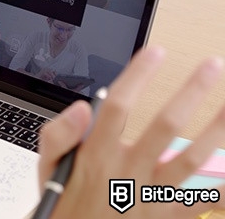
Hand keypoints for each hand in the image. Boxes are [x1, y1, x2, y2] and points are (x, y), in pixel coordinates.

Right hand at [38, 47, 224, 217]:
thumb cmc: (64, 201)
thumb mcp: (48, 167)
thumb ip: (58, 134)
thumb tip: (82, 108)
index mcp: (96, 154)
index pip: (118, 105)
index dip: (138, 75)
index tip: (156, 52)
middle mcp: (126, 171)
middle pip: (165, 125)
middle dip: (191, 92)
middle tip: (213, 66)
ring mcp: (150, 193)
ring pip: (191, 158)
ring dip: (218, 130)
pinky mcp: (166, 213)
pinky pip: (203, 200)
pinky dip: (224, 187)